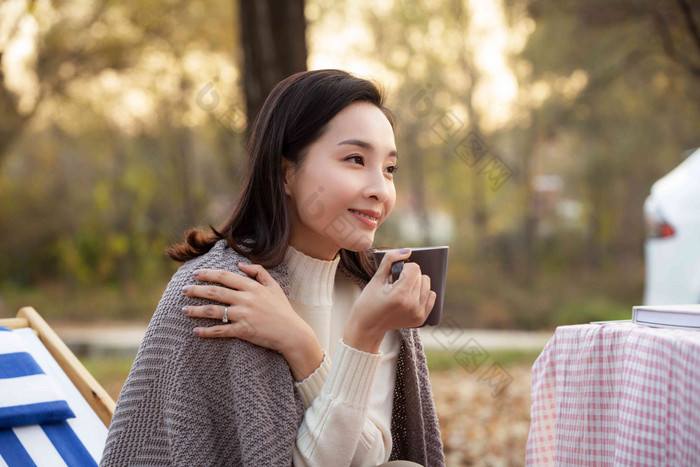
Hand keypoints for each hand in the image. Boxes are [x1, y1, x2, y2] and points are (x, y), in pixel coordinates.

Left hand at [181, 263, 313, 357]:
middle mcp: (246, 299)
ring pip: (214, 311)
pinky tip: (196, 331)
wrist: (292, 333)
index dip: (208, 274)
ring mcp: (244, 315)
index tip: (195, 274)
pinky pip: (221, 331)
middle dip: (196, 290)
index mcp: (252, 287)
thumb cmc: (283, 309)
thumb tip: (240, 264)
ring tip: (183, 310)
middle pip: (215, 292)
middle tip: (183, 290)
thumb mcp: (274, 286)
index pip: (225, 277)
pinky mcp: (243, 331)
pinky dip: (207, 331)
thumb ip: (259, 272)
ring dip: (196, 310)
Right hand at [343, 249, 435, 352]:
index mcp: (400, 295)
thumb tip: (408, 251)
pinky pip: (431, 296)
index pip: (414, 269)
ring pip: (427, 285)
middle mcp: (412, 306)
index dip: (404, 268)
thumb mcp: (376, 279)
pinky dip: (423, 292)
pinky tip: (410, 296)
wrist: (367, 327)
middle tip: (395, 285)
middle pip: (421, 276)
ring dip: (417, 283)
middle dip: (409, 276)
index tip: (394, 276)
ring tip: (402, 291)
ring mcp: (417, 314)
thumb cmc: (368, 301)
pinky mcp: (421, 319)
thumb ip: (390, 260)